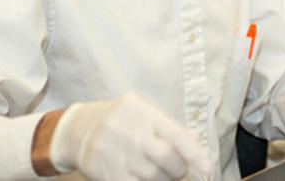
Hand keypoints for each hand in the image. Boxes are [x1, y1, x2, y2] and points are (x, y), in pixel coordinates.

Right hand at [50, 93, 211, 180]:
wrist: (77, 129)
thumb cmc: (120, 120)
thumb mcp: (144, 112)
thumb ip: (170, 127)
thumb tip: (197, 143)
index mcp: (141, 111)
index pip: (175, 134)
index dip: (195, 153)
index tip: (208, 167)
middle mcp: (127, 130)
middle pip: (166, 158)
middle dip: (178, 168)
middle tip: (176, 169)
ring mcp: (113, 152)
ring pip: (152, 176)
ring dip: (162, 178)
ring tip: (156, 171)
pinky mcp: (102, 172)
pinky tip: (143, 178)